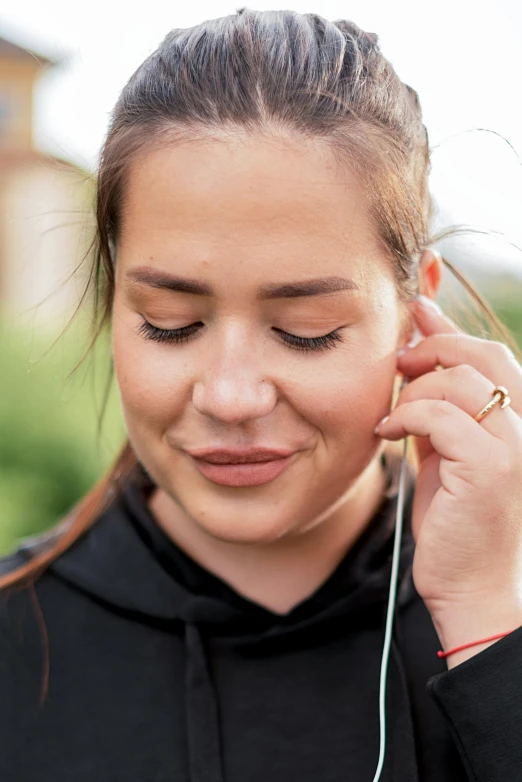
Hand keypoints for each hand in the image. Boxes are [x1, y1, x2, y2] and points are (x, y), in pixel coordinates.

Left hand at [374, 297, 521, 655]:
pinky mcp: (491, 467)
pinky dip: (405, 415)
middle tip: (398, 362)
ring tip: (392, 417)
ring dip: (412, 391)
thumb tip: (417, 362)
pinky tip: (387, 433)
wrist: (472, 588)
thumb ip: (439, 408)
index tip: (418, 311)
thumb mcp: (446, 453)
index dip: (451, 328)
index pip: (492, 354)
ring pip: (457, 381)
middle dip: (433, 347)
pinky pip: (438, 415)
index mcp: (521, 421)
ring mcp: (515, 446)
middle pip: (482, 354)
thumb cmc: (456, 521)